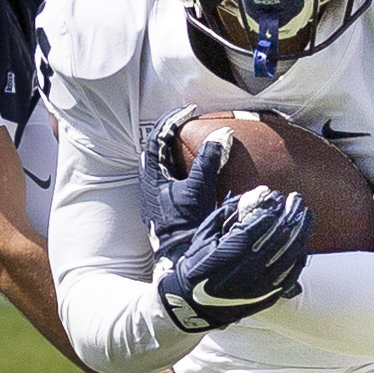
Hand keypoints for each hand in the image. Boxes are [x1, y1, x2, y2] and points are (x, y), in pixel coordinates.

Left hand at [141, 107, 232, 263]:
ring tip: (192, 143)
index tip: (189, 112)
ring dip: (174, 151)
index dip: (171, 121)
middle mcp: (150, 188)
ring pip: (161, 166)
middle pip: (155, 151)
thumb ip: (210, 161)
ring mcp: (156, 200)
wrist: (180, 261)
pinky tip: (195, 172)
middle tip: (188, 123)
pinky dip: (180, 168)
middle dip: (170, 134)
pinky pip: (169, 180)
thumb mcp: (200, 189)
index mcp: (152, 178)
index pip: (155, 139)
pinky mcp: (164, 211)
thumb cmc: (186, 225)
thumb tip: (223, 133)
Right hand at [156, 186, 313, 332]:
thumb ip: (226, 213)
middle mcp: (241, 275)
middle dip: (288, 216)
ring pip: (287, 257)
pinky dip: (299, 254)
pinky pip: (291, 273)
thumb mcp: (204, 236)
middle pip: (274, 241)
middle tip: (296, 199)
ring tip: (305, 214)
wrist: (196, 305)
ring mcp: (257, 288)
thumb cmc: (199, 265)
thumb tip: (253, 195)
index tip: (276, 198)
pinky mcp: (268, 297)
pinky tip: (303, 238)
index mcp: (221, 258)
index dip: (267, 213)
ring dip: (299, 232)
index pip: (250, 232)